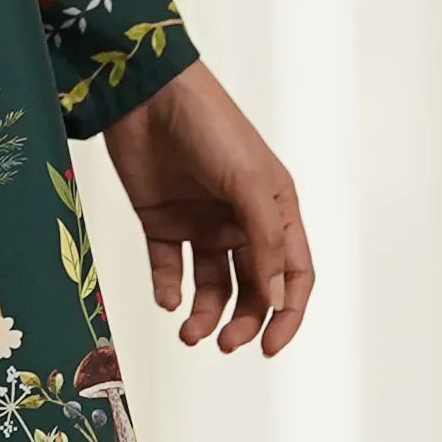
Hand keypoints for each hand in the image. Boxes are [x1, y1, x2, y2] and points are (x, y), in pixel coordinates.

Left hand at [100, 66, 312, 354]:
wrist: (147, 95)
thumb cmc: (211, 127)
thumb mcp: (248, 184)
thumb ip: (264, 243)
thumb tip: (275, 300)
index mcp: (276, 210)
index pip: (294, 275)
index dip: (286, 314)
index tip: (269, 347)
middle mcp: (242, 220)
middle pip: (252, 287)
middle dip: (242, 320)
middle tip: (224, 343)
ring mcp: (202, 221)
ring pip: (211, 285)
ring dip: (204, 314)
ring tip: (188, 332)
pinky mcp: (162, 220)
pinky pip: (169, 267)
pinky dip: (168, 288)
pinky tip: (167, 298)